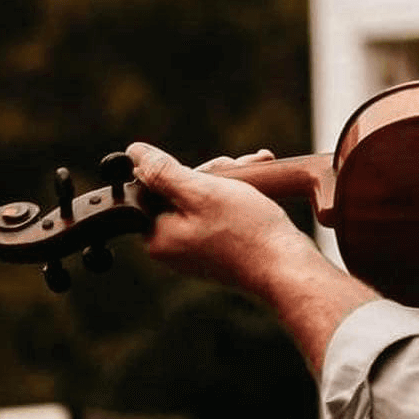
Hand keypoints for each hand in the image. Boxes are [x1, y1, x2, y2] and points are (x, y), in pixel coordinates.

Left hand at [127, 141, 309, 294]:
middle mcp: (171, 246)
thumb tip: (133, 152)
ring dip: (229, 181)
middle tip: (242, 168)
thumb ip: (163, 172)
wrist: (284, 266)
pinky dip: (236, 197)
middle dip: (214, 174)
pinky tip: (258, 187)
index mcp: (157, 236)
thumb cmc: (245, 230)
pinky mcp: (215, 250)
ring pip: (203, 198)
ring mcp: (194, 250)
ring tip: (257, 171)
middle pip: (181, 191)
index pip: (155, 187)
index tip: (216, 169)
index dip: (184, 170)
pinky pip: (217, 214)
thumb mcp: (202, 192)